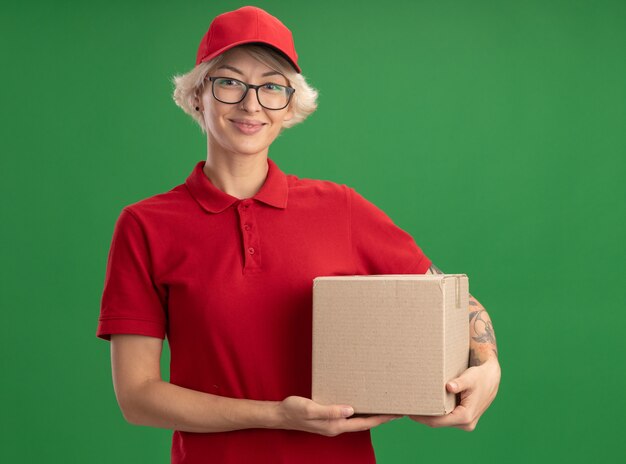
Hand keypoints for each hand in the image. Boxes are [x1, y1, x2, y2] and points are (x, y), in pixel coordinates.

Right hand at [275, 396, 401, 436]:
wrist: (280, 415)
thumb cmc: (293, 410)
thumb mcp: (310, 409)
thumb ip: (330, 411)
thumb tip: (350, 410)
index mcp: (334, 426)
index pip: (363, 423)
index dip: (380, 419)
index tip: (394, 414)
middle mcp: (336, 426)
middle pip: (364, 423)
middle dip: (380, 417)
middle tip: (395, 408)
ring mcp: (333, 423)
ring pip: (357, 419)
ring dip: (370, 414)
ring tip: (382, 405)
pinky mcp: (328, 418)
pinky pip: (348, 415)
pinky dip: (359, 410)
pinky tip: (361, 403)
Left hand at [408, 357, 500, 430]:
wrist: (492, 378)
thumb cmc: (480, 376)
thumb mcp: (470, 377)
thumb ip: (459, 383)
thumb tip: (449, 387)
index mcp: (466, 416)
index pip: (438, 421)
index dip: (423, 418)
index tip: (409, 412)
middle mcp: (466, 423)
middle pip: (438, 423)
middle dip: (422, 417)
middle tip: (406, 409)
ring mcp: (465, 423)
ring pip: (441, 422)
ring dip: (428, 416)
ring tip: (413, 407)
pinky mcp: (463, 418)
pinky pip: (445, 418)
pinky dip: (435, 413)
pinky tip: (425, 406)